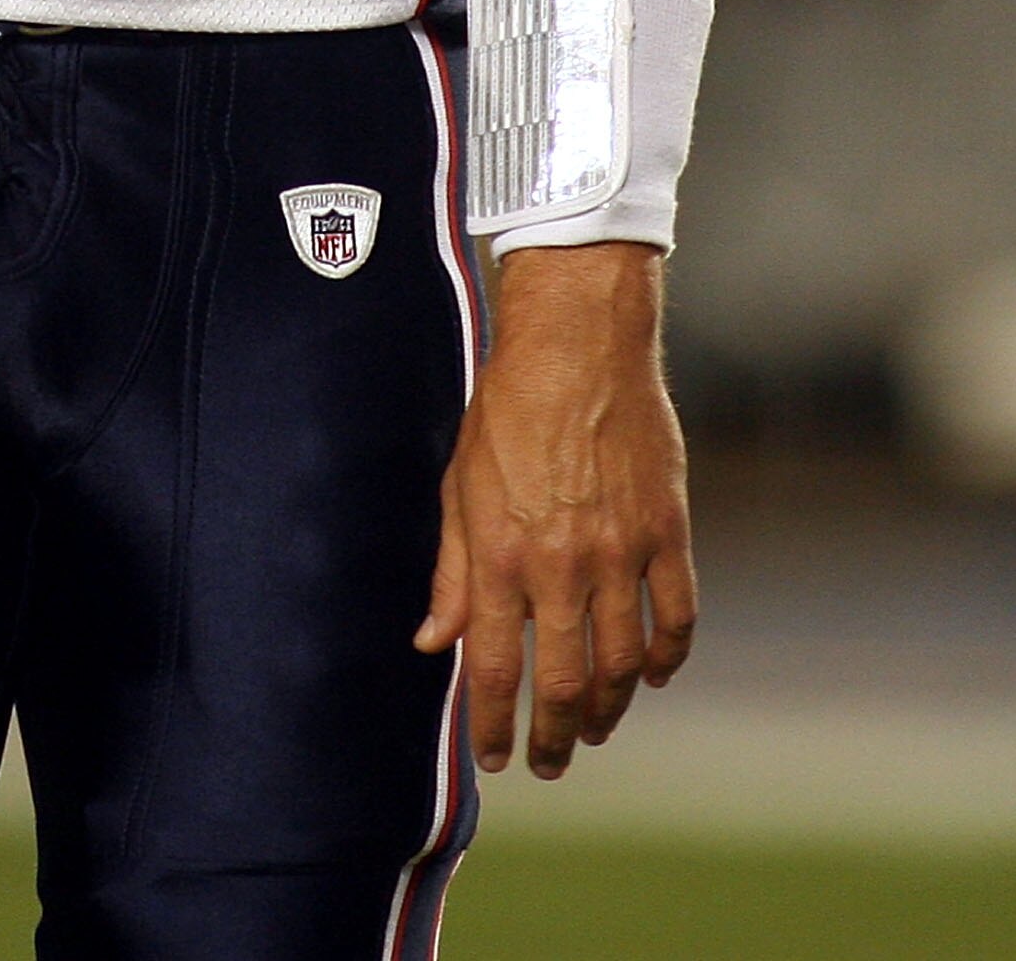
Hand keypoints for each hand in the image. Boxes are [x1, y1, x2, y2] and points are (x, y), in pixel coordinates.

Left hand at [418, 242, 696, 778]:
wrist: (577, 346)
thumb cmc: (506, 410)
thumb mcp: (459, 484)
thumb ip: (451, 570)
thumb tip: (432, 641)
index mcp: (500, 553)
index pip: (494, 666)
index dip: (492, 722)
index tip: (494, 758)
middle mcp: (561, 565)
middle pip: (565, 683)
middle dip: (555, 736)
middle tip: (550, 763)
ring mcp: (621, 553)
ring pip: (624, 664)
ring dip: (611, 710)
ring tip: (596, 729)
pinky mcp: (668, 533)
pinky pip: (677, 619)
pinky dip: (667, 659)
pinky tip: (652, 677)